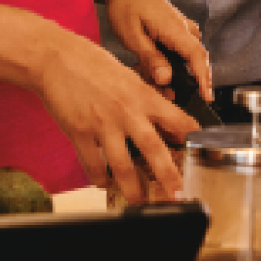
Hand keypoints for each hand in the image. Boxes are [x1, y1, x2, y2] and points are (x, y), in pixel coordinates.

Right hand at [30, 29, 197, 206]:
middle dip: (168, 175)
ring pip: (122, 164)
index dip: (192, 137)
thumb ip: (146, 97)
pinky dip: (99, 177)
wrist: (57, 58)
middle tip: (177, 194)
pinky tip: (104, 183)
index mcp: (144, 95)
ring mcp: (103, 125)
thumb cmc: (93, 63)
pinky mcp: (79, 133)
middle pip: (154, 149)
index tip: (202, 152)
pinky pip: (92, 163)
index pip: (177, 119)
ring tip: (139, 201)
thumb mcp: (129, 76)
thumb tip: (163, 115)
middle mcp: (127, 112)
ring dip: (132, 187)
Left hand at [104, 0, 212, 101]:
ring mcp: (182, 26)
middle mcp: (184, 28)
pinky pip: (183, 48)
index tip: (207, 97)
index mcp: (175, 29)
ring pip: (189, 55)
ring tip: (156, 81)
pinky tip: (156, 67)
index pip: (197, 57)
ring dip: (178, 71)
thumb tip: (167, 78)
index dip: (204, 78)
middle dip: (191, 80)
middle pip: (197, 58)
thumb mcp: (131, 35)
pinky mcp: (177, 27)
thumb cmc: (126, 6)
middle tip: (171, 95)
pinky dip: (174, 61)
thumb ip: (150, 58)